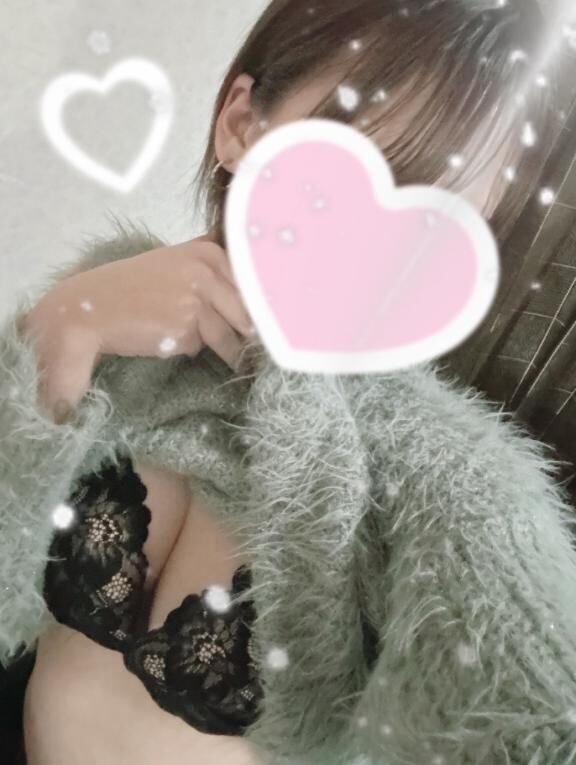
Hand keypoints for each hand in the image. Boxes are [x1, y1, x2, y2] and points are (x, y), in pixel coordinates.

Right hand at [22, 236, 252, 419]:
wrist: (91, 308)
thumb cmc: (137, 289)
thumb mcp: (180, 268)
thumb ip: (218, 277)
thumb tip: (265, 299)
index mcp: (210, 252)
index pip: (257, 283)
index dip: (273, 307)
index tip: (289, 322)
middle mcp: (208, 269)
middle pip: (252, 310)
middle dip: (260, 334)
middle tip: (273, 351)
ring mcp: (197, 297)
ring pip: (234, 334)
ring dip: (239, 352)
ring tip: (246, 362)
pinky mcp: (186, 327)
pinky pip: (208, 348)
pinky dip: (205, 354)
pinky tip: (187, 347)